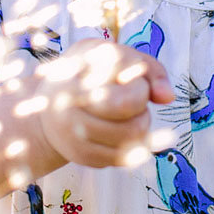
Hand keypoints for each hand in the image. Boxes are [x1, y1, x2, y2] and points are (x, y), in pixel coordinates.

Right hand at [34, 39, 172, 168]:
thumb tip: (167, 98)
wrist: (45, 105)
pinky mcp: (81, 156)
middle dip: (142, 108)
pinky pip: (123, 158)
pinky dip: (131, 145)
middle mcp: (68, 106)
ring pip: (132, 138)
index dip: (141, 87)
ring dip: (140, 125)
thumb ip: (149, 69)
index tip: (129, 80)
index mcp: (77, 75)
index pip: (128, 98)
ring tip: (125, 115)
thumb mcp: (115, 56)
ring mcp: (72, 135)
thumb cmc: (90, 73)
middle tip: (130, 99)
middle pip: (133, 121)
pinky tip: (120, 132)